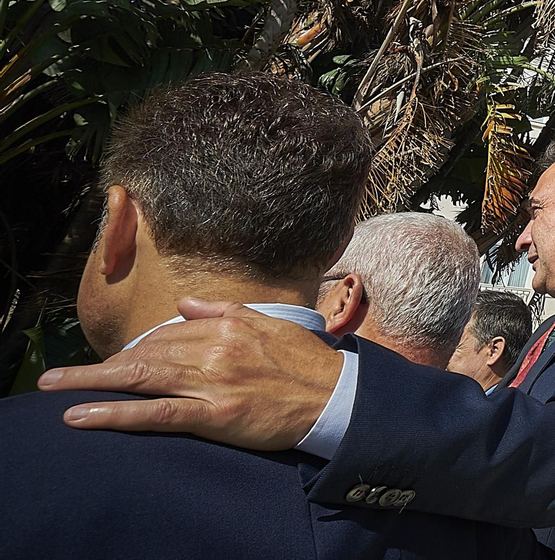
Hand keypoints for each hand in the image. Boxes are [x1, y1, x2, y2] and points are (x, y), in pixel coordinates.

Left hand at [36, 299, 341, 448]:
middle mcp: (214, 349)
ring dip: (90, 383)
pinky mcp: (214, 414)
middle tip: (61, 377)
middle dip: (100, 364)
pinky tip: (82, 414)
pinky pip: (155, 414)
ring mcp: (213, 381)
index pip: (165, 335)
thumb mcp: (267, 324)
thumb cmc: (306, 363)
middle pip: (144, 354)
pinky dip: (115, 414)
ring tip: (53, 387)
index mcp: (226, 325)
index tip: (110, 363)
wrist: (336, 397)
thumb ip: (223, 311)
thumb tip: (185, 304)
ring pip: (140, 379)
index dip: (132, 350)